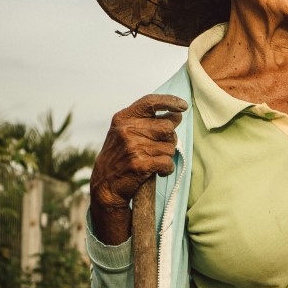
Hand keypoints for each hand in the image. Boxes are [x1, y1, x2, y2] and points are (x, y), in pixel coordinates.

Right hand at [90, 94, 187, 244]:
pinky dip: (167, 169)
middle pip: (168, 127)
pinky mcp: (140, 164)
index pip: (150, 102)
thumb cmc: (120, 156)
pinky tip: (158, 171)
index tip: (183, 106)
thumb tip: (177, 114)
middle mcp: (127, 130)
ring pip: (170, 147)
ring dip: (166, 156)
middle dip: (169, 138)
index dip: (169, 101)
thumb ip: (146, 121)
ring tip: (153, 160)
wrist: (105, 186)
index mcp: (123, 118)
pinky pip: (168, 162)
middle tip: (160, 147)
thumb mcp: (124, 132)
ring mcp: (133, 146)